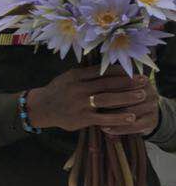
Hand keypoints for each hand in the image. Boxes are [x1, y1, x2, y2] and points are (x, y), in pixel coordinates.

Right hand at [27, 67, 159, 135]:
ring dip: (127, 97)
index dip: (120, 71)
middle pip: (108, 84)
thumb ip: (85, 73)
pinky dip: (118, 118)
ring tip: (142, 96)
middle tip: (144, 81)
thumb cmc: (58, 91)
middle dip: (128, 82)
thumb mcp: (68, 77)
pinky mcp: (81, 118)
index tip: (134, 70)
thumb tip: (107, 67)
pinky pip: (103, 118)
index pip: (102, 71)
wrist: (41, 107)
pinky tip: (131, 117)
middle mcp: (79, 88)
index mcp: (76, 76)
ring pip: (108, 99)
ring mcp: (80, 104)